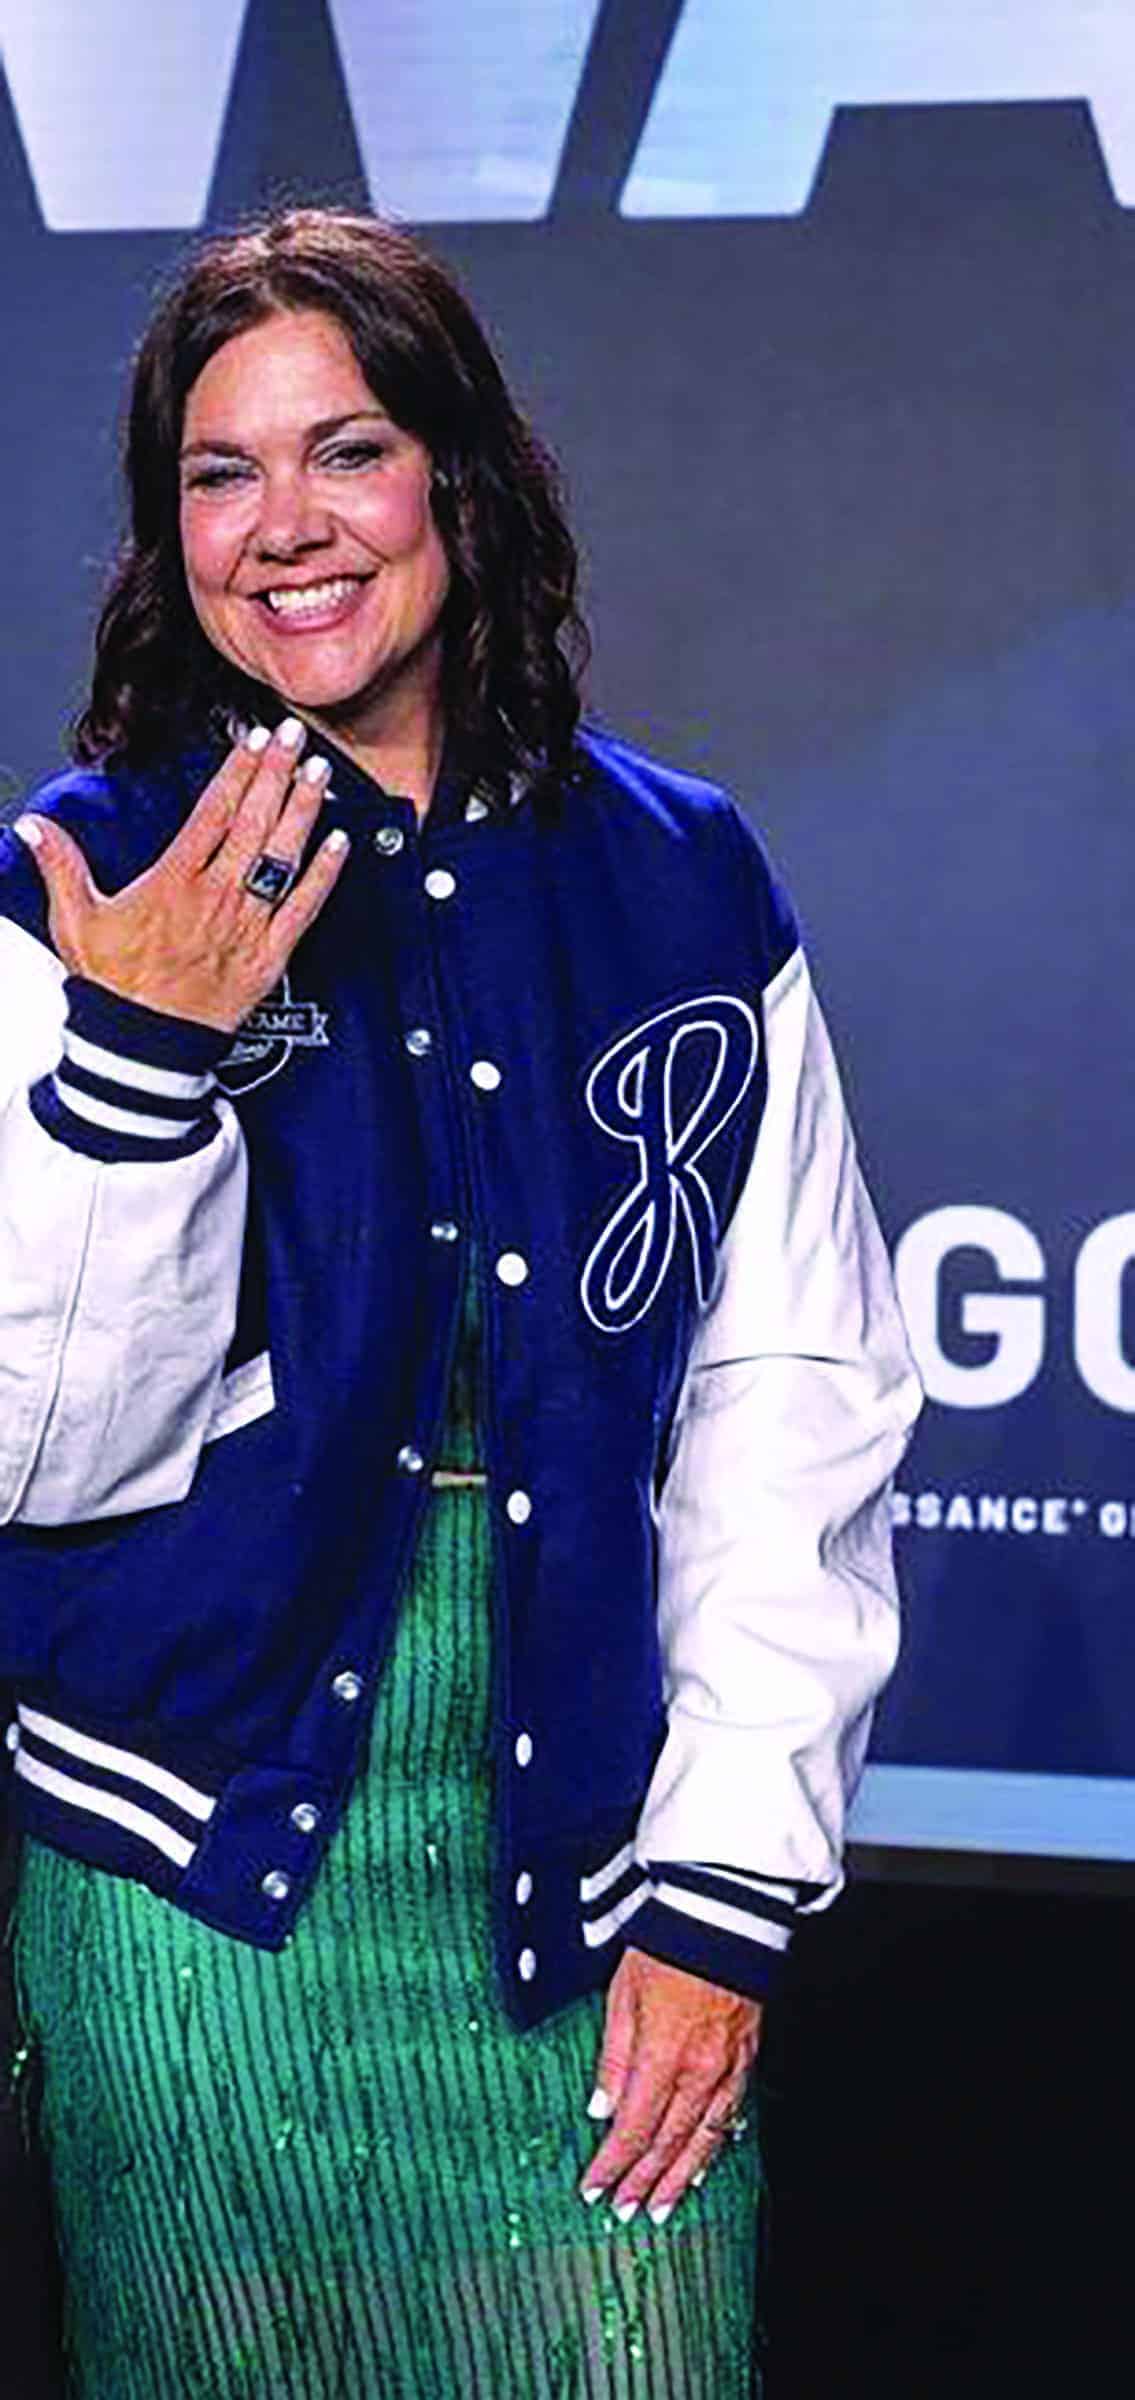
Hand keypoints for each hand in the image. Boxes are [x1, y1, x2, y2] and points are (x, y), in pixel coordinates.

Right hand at [13, 719, 348, 1032]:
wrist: (142, 1048)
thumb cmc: (112, 986)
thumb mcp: (76, 921)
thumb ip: (60, 865)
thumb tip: (32, 825)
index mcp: (173, 881)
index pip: (213, 811)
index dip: (237, 770)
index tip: (255, 739)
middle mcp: (216, 897)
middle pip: (254, 822)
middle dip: (278, 773)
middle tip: (297, 736)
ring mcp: (247, 925)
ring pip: (283, 857)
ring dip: (305, 811)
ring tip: (322, 772)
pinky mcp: (269, 956)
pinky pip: (304, 909)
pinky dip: (325, 875)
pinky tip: (341, 843)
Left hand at [581, 1947, 760, 2224]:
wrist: (724, 1914)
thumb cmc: (667, 1943)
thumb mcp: (622, 1994)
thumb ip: (613, 2057)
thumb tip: (600, 2107)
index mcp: (663, 2054)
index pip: (633, 2127)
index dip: (613, 2165)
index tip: (595, 2189)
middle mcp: (699, 2069)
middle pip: (668, 2142)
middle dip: (644, 2182)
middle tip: (626, 2211)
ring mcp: (727, 2066)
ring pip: (703, 2138)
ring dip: (679, 2178)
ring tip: (662, 2207)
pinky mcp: (746, 2057)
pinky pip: (730, 2115)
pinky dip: (713, 2146)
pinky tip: (702, 2163)